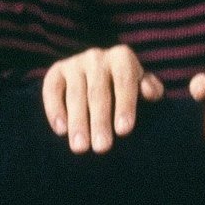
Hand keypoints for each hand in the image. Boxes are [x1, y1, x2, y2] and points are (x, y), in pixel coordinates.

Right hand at [42, 45, 164, 153]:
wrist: (101, 76)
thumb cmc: (127, 88)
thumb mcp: (142, 86)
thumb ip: (152, 89)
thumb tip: (148, 91)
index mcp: (122, 57)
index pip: (124, 81)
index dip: (125, 105)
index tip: (124, 131)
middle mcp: (97, 57)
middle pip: (98, 92)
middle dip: (100, 121)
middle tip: (102, 148)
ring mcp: (74, 63)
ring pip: (75, 94)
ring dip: (77, 122)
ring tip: (80, 147)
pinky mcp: (56, 71)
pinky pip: (51, 90)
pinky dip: (54, 110)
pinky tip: (60, 131)